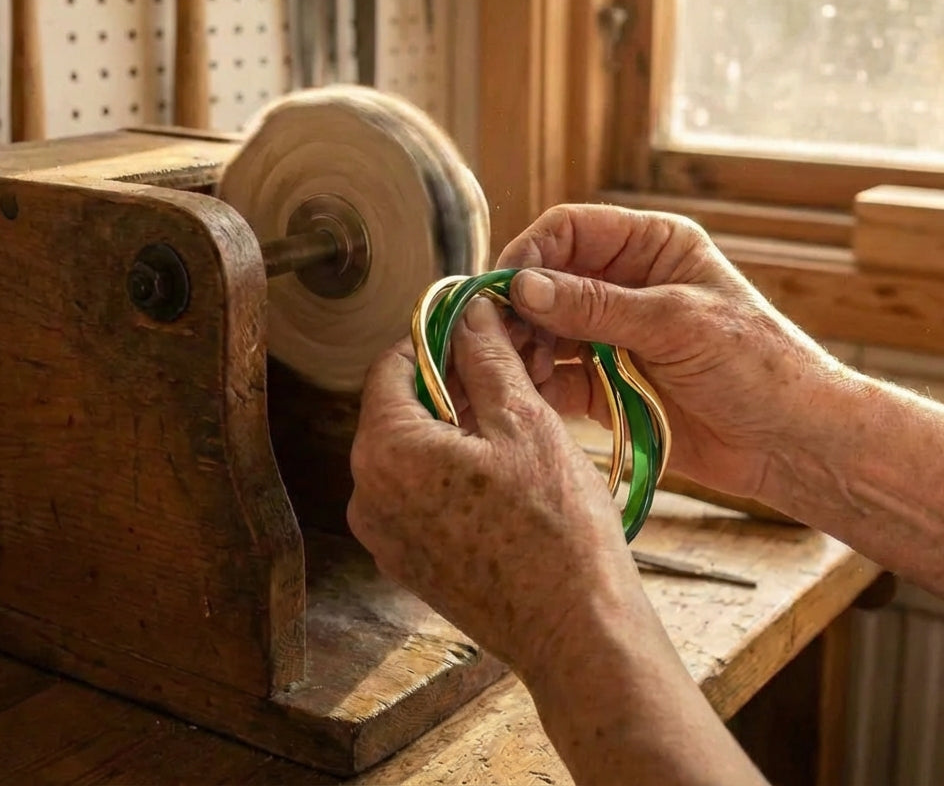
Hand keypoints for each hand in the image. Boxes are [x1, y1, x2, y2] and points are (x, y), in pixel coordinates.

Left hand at [347, 296, 641, 676]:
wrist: (576, 632)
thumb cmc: (556, 529)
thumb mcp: (525, 421)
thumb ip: (487, 357)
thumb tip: (470, 311)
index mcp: (386, 451)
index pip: (392, 365)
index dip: (437, 338)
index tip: (476, 331)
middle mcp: (367, 495)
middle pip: (400, 409)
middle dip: (451, 383)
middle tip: (507, 372)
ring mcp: (385, 536)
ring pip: (412, 453)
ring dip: (455, 426)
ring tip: (514, 420)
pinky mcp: (409, 563)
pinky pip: (420, 495)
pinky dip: (452, 470)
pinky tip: (504, 469)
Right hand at [497, 204, 847, 501]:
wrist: (792, 442)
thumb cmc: (757, 364)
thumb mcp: (677, 323)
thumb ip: (597, 306)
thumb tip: (523, 287)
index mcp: (651, 247)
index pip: (571, 230)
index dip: (531, 253)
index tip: (503, 287)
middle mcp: (626, 285)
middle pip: (548, 282)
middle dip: (520, 308)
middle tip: (495, 337)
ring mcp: (613, 337)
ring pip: (545, 332)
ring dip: (524, 348)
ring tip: (512, 371)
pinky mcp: (606, 386)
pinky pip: (558, 378)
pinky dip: (538, 384)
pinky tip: (528, 395)